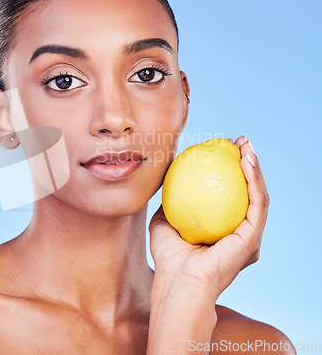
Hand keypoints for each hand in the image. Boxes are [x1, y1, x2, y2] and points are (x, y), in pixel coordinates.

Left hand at [149, 136, 268, 298]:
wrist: (176, 280)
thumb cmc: (168, 257)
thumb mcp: (164, 220)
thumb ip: (169, 202)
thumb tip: (167, 179)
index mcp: (224, 230)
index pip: (232, 195)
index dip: (231, 171)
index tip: (222, 149)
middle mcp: (241, 233)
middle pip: (249, 192)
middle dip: (248, 164)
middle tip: (239, 142)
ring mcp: (249, 237)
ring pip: (258, 195)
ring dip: (254, 167)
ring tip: (245, 145)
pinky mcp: (253, 238)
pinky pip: (256, 203)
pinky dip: (253, 180)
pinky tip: (245, 161)